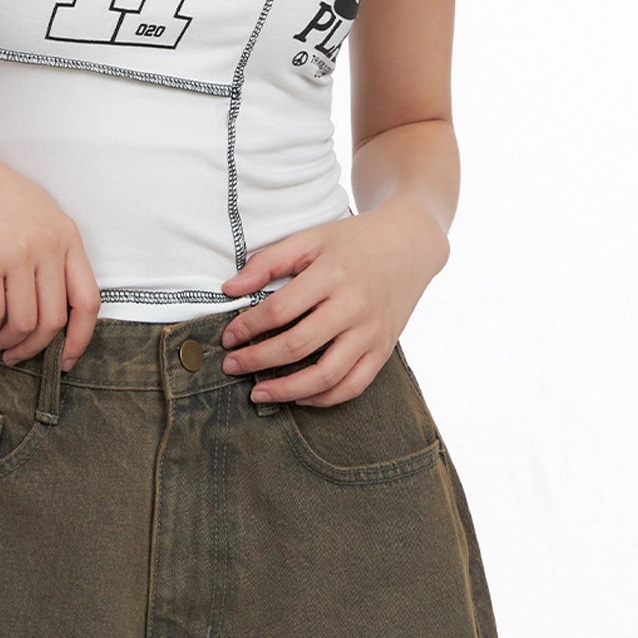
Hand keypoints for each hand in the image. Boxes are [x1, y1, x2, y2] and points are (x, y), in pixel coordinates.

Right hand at [0, 129, 101, 370]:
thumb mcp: (36, 215)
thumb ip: (50, 254)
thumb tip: (52, 314)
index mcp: (67, 235)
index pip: (88, 300)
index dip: (81, 338)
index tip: (65, 359)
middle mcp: (48, 245)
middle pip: (55, 320)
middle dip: (35, 348)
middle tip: (16, 354)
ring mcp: (18, 253)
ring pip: (25, 322)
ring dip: (9, 340)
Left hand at [217, 199, 448, 404]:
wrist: (409, 245)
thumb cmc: (353, 241)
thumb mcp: (310, 239)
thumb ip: (268, 261)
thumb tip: (229, 289)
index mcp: (332, 275)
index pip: (279, 310)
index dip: (248, 327)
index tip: (228, 336)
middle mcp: (354, 307)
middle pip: (297, 345)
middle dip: (257, 360)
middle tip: (231, 365)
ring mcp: (372, 332)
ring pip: (325, 375)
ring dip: (286, 390)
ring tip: (257, 392)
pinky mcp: (384, 350)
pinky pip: (353, 386)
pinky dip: (323, 398)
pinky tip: (299, 397)